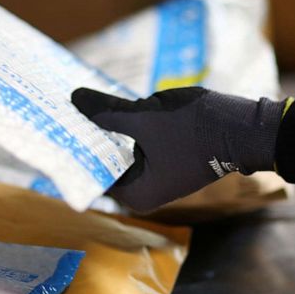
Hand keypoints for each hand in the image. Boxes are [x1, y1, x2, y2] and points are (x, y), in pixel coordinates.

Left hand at [72, 87, 285, 211]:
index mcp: (134, 194)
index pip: (90, 172)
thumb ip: (106, 113)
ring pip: (120, 147)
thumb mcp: (144, 118)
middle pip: (104, 160)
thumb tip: (74, 99)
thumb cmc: (194, 130)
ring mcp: (156, 174)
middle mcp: (143, 191)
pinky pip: (136, 141)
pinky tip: (111, 105)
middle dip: (87, 135)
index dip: (72, 147)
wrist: (244, 128)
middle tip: (59, 109)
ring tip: (79, 103)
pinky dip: (126, 126)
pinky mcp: (166, 157)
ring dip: (107, 127)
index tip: (51, 125)